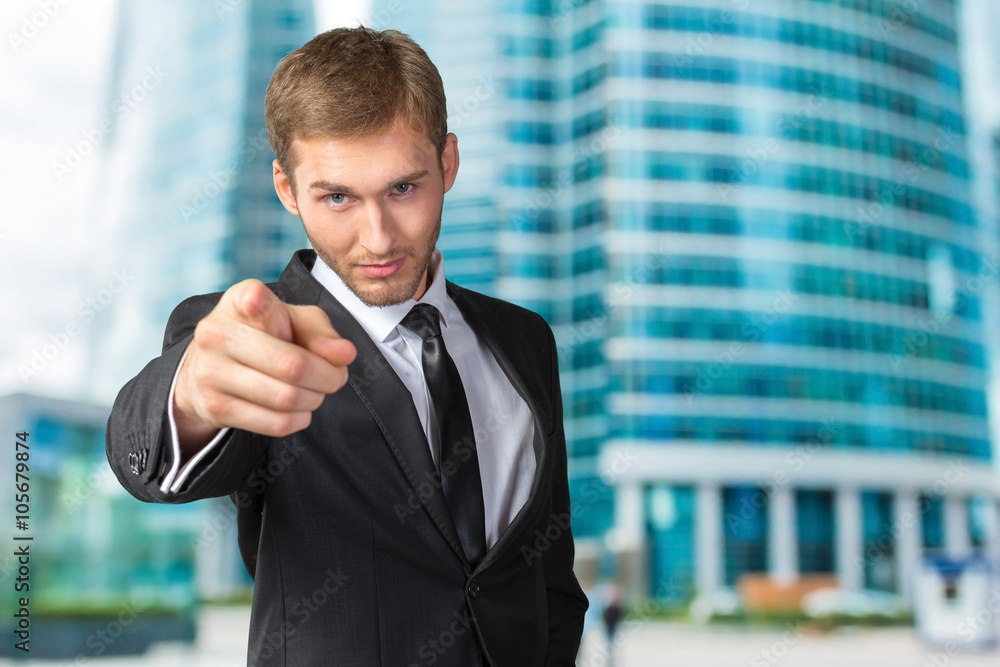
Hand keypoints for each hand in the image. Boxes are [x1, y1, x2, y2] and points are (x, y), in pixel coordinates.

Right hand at [173, 279, 356, 451]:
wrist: (213, 367)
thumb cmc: (264, 335)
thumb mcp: (294, 320)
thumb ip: (321, 333)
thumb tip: (345, 354)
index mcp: (238, 302)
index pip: (254, 299)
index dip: (265, 307)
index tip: (269, 312)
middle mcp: (216, 334)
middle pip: (293, 366)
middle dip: (328, 377)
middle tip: (336, 377)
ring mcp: (210, 373)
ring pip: (286, 399)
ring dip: (314, 400)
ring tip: (315, 392)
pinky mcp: (214, 408)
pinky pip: (275, 423)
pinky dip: (299, 419)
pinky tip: (298, 409)